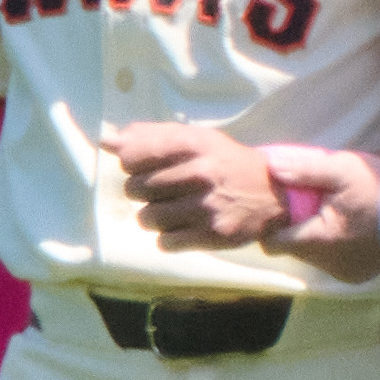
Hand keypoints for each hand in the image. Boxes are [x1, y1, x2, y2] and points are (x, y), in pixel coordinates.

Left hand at [109, 121, 282, 247]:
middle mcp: (199, 173)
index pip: (131, 156)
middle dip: (143, 192)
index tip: (147, 167)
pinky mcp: (212, 235)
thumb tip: (106, 141)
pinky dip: (169, 237)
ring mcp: (206, 206)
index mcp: (192, 144)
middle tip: (166, 190)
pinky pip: (165, 242)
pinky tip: (186, 227)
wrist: (272, 194)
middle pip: (134, 189)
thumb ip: (149, 137)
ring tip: (175, 210)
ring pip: (146, 218)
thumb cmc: (223, 163)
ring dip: (155, 216)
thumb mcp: (194, 139)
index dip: (132, 164)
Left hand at [258, 144, 379, 283]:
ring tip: (333, 212)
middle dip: (296, 226)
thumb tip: (270, 166)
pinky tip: (348, 227)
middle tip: (312, 203)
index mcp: (318, 240)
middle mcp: (327, 264)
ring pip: (312, 256)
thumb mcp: (343, 169)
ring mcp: (343, 273)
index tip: (284, 205)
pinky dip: (333, 246)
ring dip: (315, 235)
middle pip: (293, 248)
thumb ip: (304, 168)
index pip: (272, 242)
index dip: (273, 223)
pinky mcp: (357, 276)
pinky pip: (332, 261)